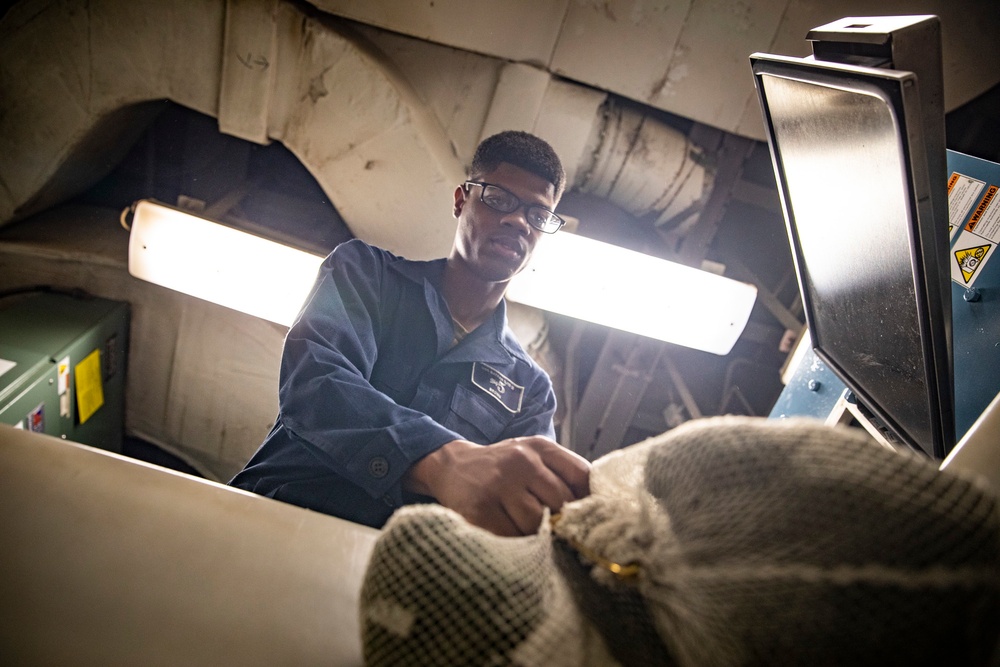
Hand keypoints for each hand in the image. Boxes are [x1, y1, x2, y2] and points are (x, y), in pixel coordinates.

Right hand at [404, 437, 590, 535]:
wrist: (452, 466)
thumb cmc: (502, 468)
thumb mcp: (532, 457)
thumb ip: (562, 473)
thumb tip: (599, 505)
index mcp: (539, 447)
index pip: (581, 475)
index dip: (589, 500)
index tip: (590, 516)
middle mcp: (520, 461)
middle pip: (561, 503)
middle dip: (562, 521)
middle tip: (558, 531)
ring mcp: (499, 485)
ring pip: (538, 523)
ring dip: (538, 535)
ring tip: (532, 533)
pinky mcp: (479, 509)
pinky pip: (512, 537)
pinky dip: (517, 543)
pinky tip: (513, 538)